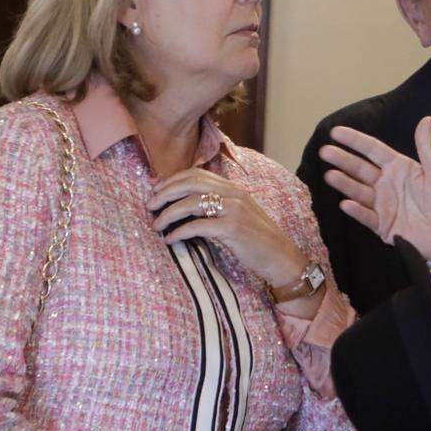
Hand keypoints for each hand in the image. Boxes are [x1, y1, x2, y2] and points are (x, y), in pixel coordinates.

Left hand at [146, 171, 312, 302]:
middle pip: (190, 184)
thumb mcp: (238, 214)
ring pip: (191, 203)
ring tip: (156, 225)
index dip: (173, 180)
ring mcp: (234, 210)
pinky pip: (198, 226)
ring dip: (168, 214)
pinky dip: (179, 232)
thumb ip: (217, 206)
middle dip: (165, 193)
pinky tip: (171, 240)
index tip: (156, 191)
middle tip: (149, 205)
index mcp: (233, 188)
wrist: (280, 257)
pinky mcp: (233, 228)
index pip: (197, 174)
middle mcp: (233, 194)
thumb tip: (186, 206)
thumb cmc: (256, 239)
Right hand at [318, 119, 430, 260]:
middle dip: (342, 160)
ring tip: (330, 176)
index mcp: (399, 168)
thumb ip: (426, 147)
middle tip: (325, 151)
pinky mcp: (382, 225)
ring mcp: (383, 204)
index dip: (355, 141)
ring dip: (344, 183)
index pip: (373, 150)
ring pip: (359, 191)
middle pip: (360, 169)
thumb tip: (426, 119)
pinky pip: (366, 216)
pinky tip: (345, 203)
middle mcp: (387, 184)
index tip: (336, 132)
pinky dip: (356, 210)